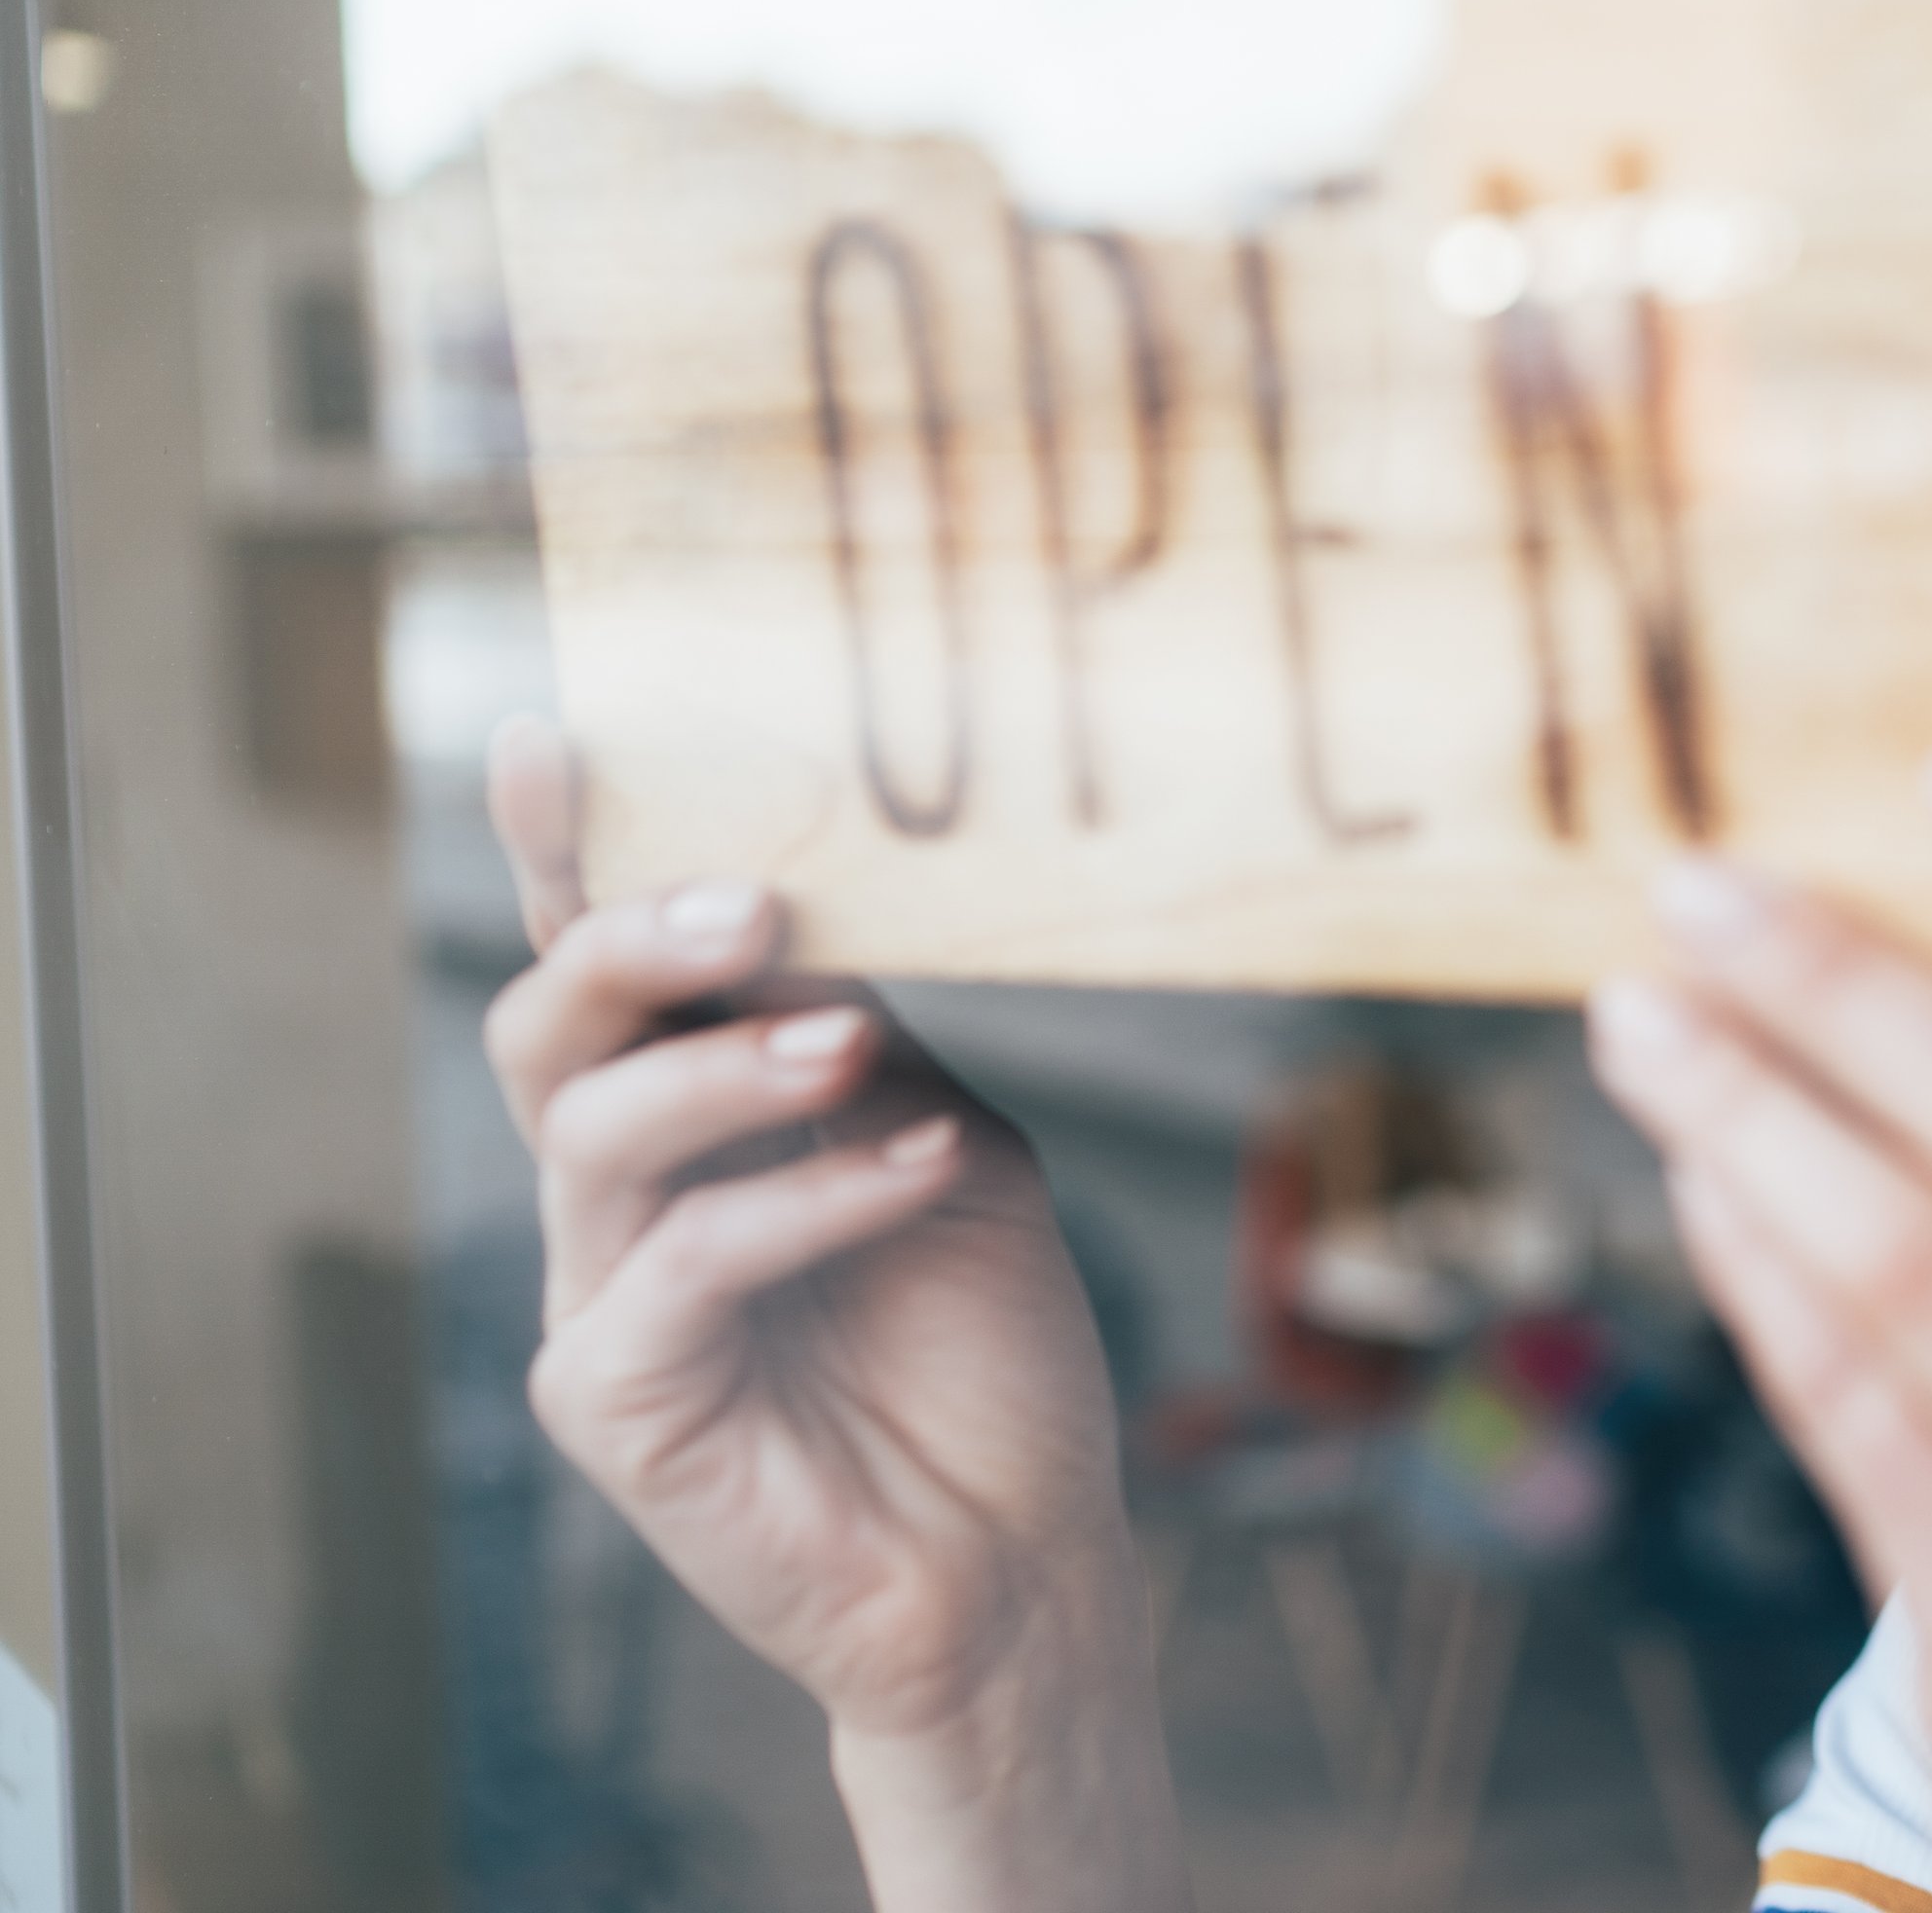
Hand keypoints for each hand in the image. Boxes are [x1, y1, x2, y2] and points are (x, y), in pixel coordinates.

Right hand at [478, 718, 1185, 1912]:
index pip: (606, 971)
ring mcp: (602, 1302)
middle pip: (549, 1028)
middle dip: (632, 940)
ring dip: (725, 1067)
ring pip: (593, 1134)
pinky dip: (804, 1202)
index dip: (569, 856)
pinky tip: (910, 1168)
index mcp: (690, 1121)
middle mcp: (617, 1201)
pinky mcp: (618, 1404)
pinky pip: (681, 1268)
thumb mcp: (945, 1142)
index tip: (560, 733)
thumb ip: (867, 1038)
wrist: (1023, 1557)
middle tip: (754, 901)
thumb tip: (816, 904)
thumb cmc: (985, 1350)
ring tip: (846, 1044)